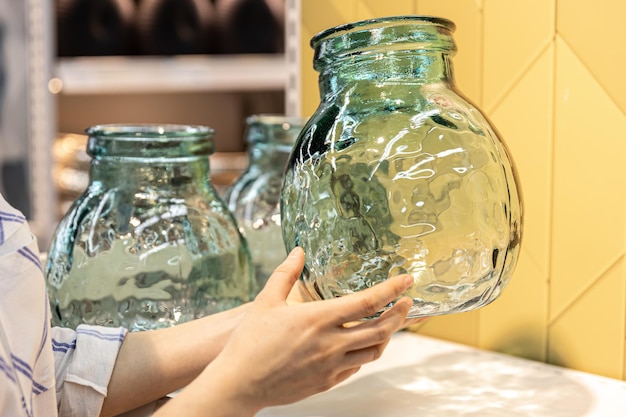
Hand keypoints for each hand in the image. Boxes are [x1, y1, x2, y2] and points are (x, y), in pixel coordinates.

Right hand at [193, 247, 412, 414]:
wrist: (239, 384)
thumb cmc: (249, 343)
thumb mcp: (266, 301)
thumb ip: (286, 273)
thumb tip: (298, 251)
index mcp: (318, 319)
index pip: (367, 302)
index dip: (391, 289)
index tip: (406, 280)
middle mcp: (330, 344)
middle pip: (380, 329)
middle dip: (400, 314)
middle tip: (408, 302)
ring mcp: (331, 366)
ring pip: (373, 352)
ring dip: (387, 335)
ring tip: (389, 323)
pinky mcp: (327, 382)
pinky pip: (356, 368)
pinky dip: (365, 354)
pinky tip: (361, 345)